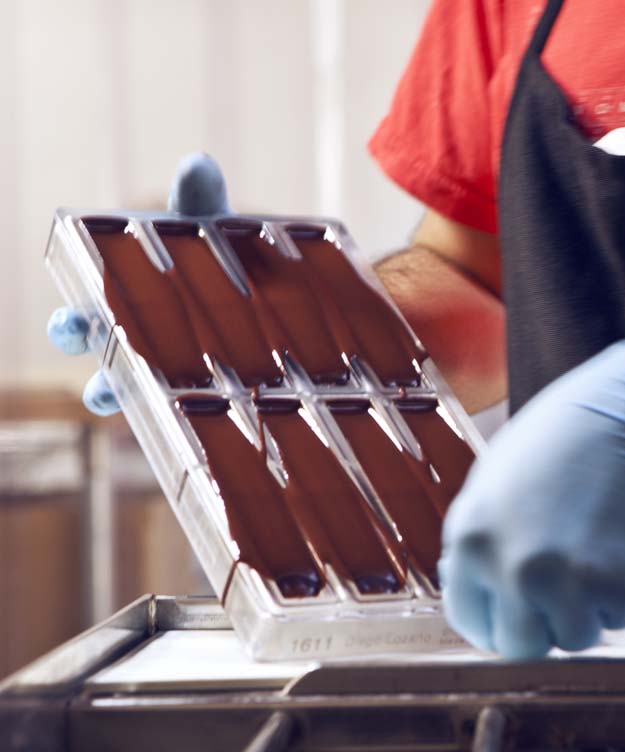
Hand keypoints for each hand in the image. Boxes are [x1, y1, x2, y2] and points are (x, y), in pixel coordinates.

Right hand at [46, 153, 232, 414]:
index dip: (72, 325)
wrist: (273, 295)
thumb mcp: (213, 231)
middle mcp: (132, 340)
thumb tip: (198, 163)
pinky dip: (172, 422)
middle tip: (96, 367)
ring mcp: (161, 370)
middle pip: (96, 359)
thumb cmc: (223, 259)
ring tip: (118, 403)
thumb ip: (200, 201)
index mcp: (122, 301)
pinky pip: (174, 415)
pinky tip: (182, 435)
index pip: (85, 314)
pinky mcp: (195, 391)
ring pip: (125, 393)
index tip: (73, 324)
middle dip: (91, 367)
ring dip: (116, 398)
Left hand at [439, 332, 624, 657]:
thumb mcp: (497, 484)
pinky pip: (622, 620)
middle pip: (520, 646)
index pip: (471, 620)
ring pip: (574, 639)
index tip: (525, 602)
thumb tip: (468, 595)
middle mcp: (514, 570)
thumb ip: (479, 544)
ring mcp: (572, 585)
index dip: (502, 614)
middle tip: (570, 578)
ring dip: (590, 607)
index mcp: (473, 541)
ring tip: (602, 546)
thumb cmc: (571, 440)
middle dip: (544, 621)